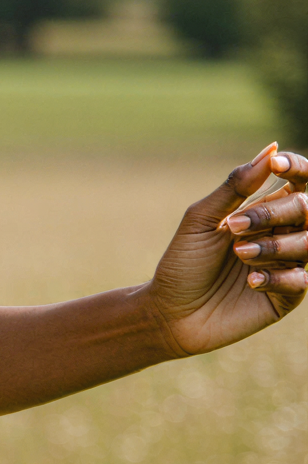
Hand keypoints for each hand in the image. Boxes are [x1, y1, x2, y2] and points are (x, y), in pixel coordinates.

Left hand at [147, 143, 306, 356]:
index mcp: (267, 212)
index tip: (277, 165)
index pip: (299, 183)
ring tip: (239, 255)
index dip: (297, 168)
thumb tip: (270, 150)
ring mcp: (289, 265)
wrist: (169, 313)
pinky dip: (276, 276)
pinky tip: (249, 280)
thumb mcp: (202, 220)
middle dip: (274, 214)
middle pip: (307, 209)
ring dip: (274, 246)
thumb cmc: (183, 264)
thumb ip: (235, 187)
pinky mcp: (287, 296)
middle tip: (235, 228)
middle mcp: (284, 234)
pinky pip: (300, 281)